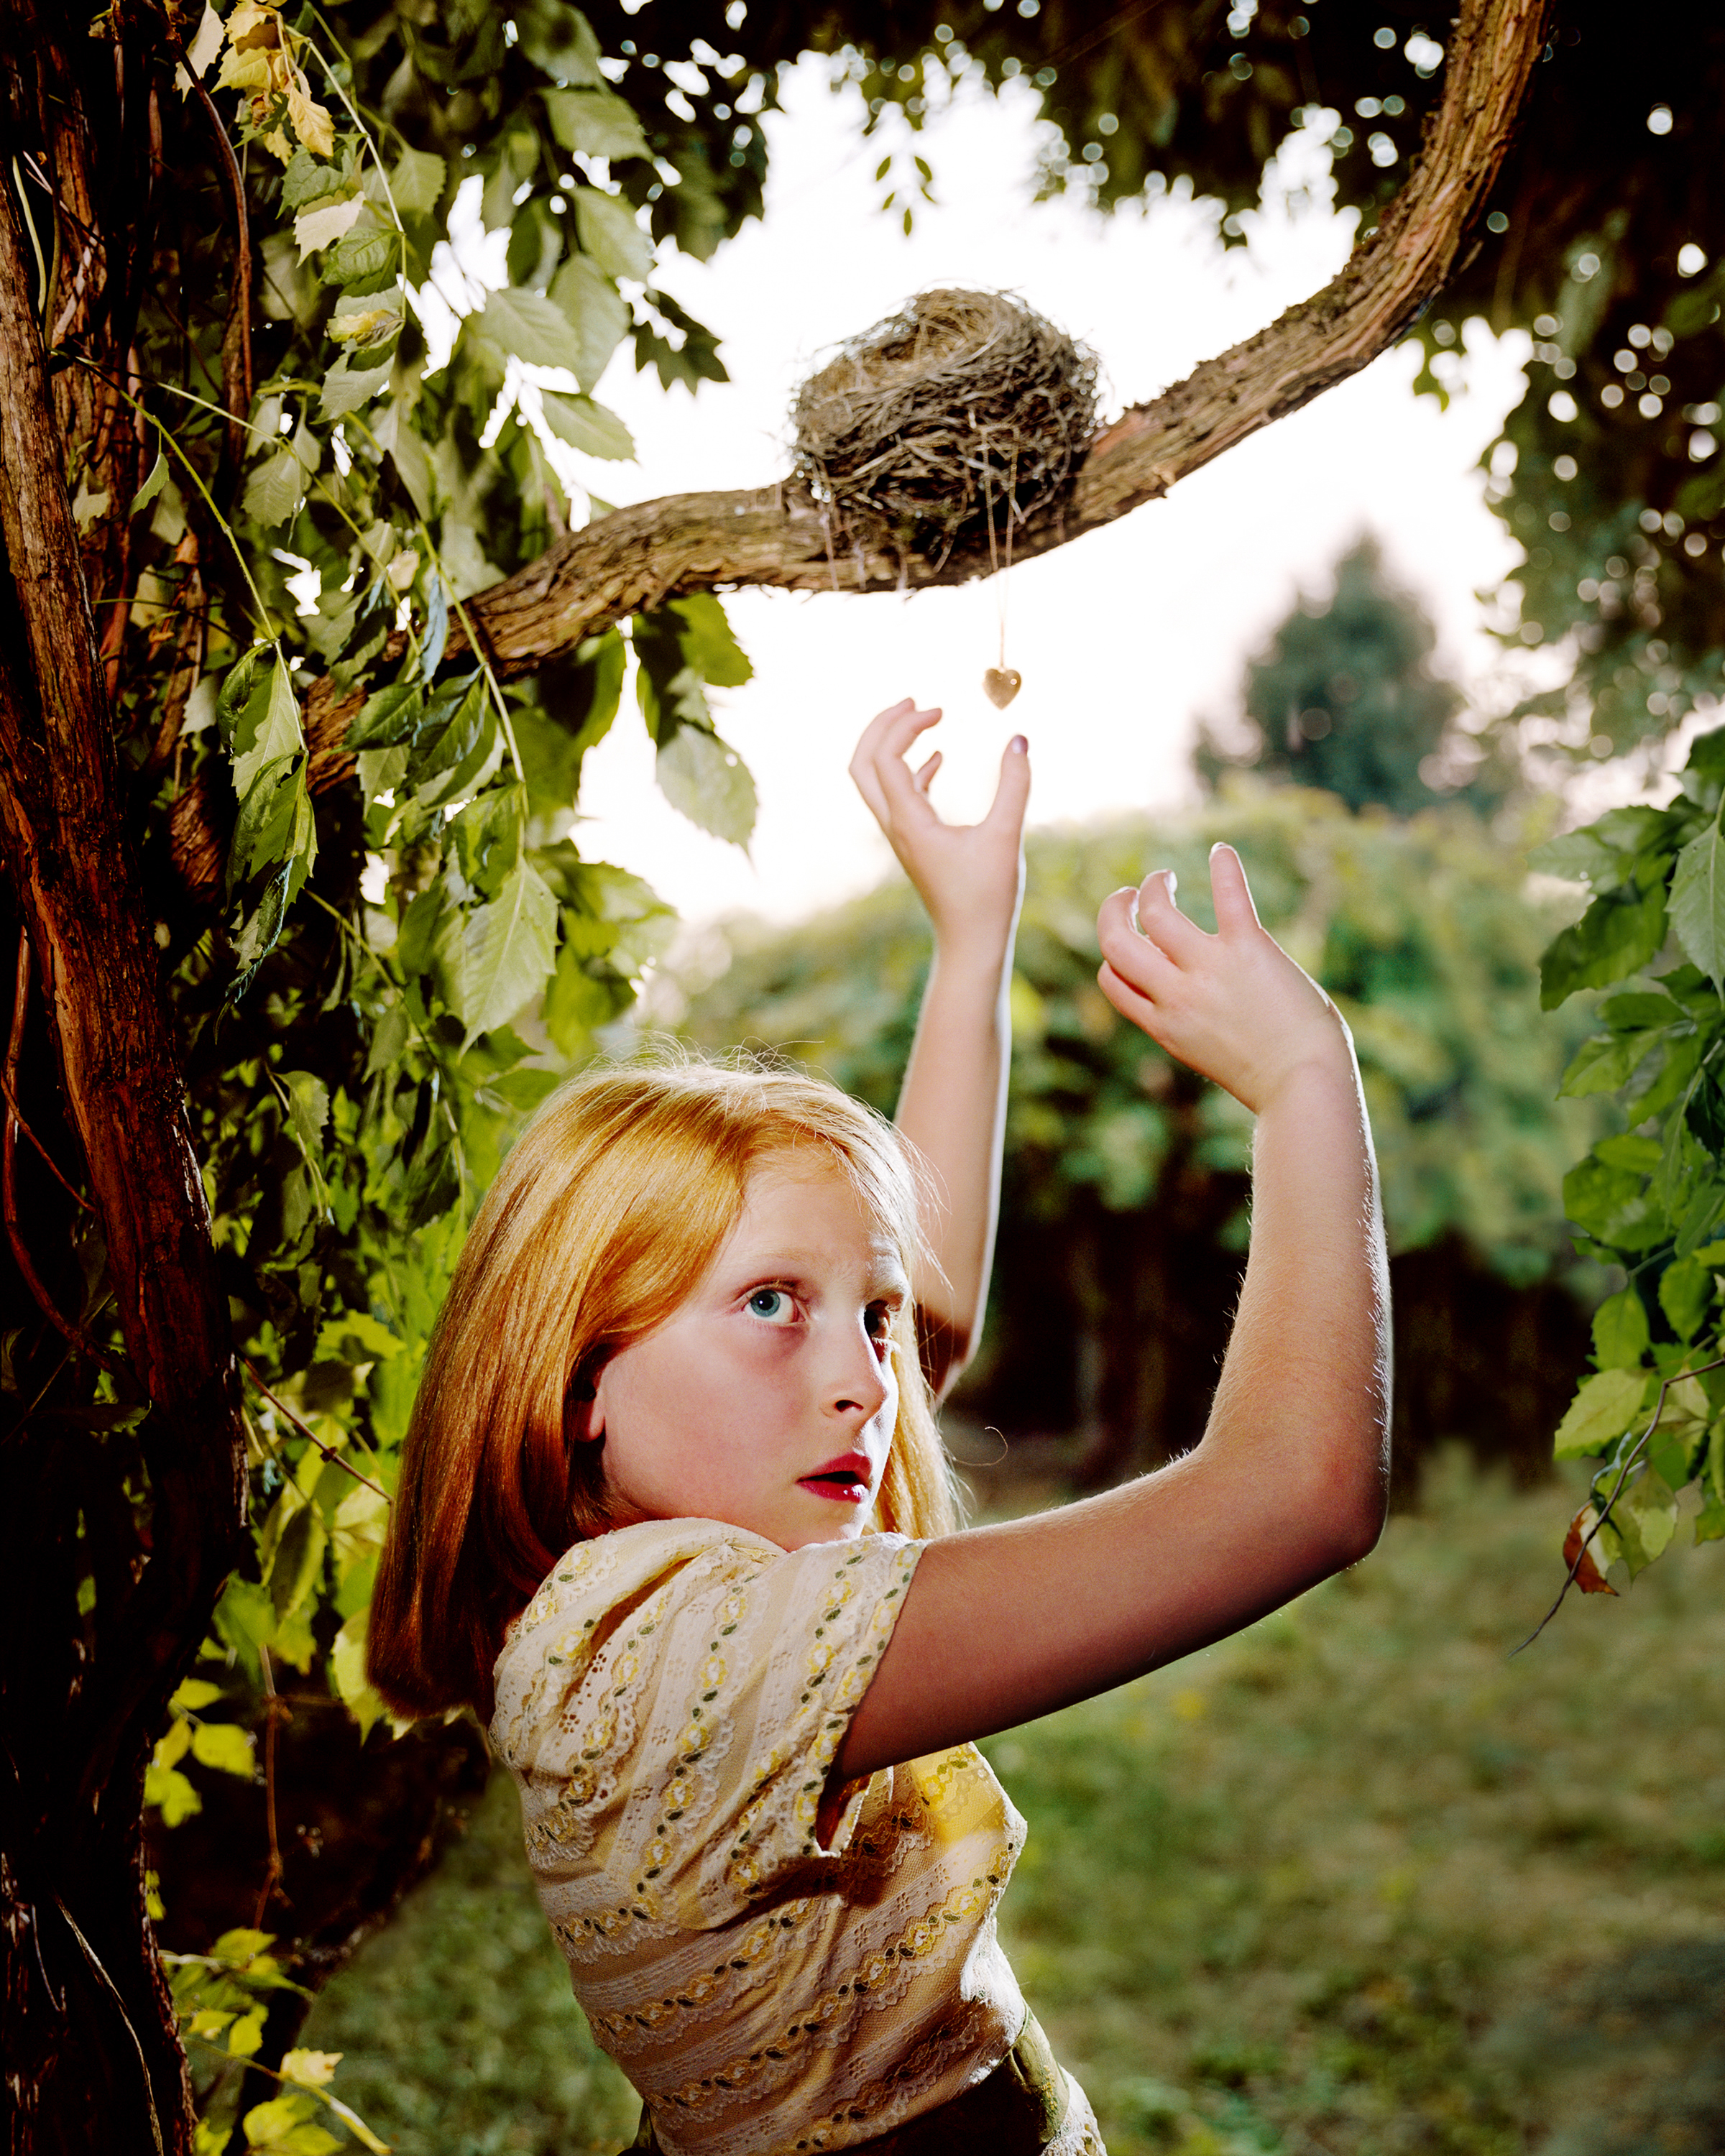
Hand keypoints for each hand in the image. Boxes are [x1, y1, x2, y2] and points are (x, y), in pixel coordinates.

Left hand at [849, 699, 1028, 955]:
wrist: (971, 943)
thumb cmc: (987, 897)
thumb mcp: (1005, 836)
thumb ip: (1014, 786)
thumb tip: (1019, 739)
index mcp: (908, 821)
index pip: (884, 758)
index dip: (904, 725)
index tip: (939, 711)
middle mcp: (896, 826)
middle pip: (863, 765)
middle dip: (881, 727)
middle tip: (913, 701)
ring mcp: (903, 836)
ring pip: (877, 781)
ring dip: (893, 746)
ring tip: (924, 718)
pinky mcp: (916, 844)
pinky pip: (901, 797)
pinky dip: (913, 771)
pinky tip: (938, 759)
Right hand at [1096, 845, 1349, 1113]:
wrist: (1305, 1085)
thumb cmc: (1269, 1079)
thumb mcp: (1207, 1056)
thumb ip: (1189, 1025)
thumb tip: (1190, 1005)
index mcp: (1163, 1025)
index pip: (1112, 979)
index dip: (1116, 958)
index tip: (1136, 944)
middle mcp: (1176, 996)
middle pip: (1116, 942)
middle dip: (1114, 911)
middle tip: (1129, 896)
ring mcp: (1210, 970)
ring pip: (1157, 913)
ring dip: (1154, 886)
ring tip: (1165, 878)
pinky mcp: (1248, 949)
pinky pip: (1228, 897)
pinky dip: (1224, 868)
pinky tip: (1221, 852)